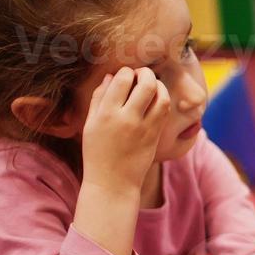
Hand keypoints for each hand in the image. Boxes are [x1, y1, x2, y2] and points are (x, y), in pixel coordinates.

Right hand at [81, 66, 169, 194]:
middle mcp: (126, 119)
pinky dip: (162, 100)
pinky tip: (156, 99)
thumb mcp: (90, 124)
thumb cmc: (97, 152)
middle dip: (145, 73)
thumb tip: (109, 76)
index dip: (126, 72)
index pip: (121, 79)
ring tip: (152, 84)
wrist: (112, 182)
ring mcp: (143, 128)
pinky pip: (164, 111)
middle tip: (142, 74)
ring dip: (159, 85)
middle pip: (145, 84)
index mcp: (105, 114)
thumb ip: (98, 98)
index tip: (125, 74)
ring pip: (160, 96)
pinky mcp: (155, 136)